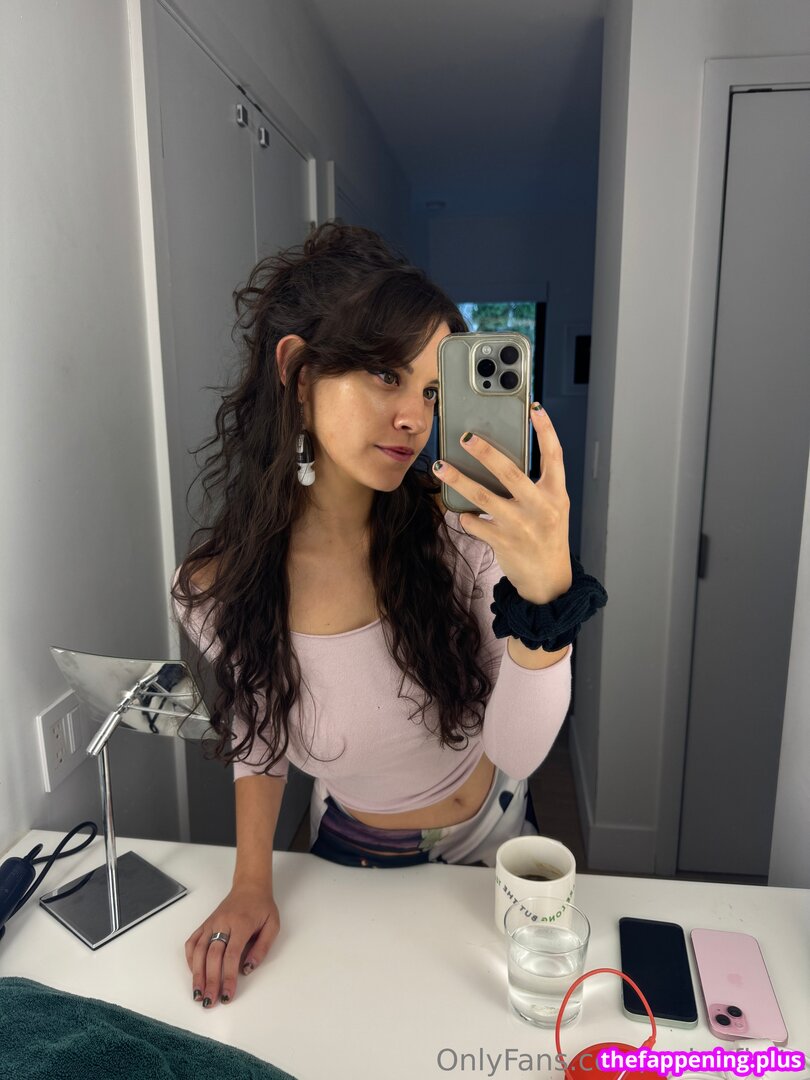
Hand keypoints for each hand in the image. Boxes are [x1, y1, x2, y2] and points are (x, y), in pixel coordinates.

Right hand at [185, 882, 279, 1007]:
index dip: (228, 977)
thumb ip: (262, 948)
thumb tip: (247, 969)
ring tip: (197, 994)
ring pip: (198, 950)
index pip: (231, 955)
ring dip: (196, 974)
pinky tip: (193, 973)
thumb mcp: (273, 925)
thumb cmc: (262, 907)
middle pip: (212, 956)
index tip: (227, 995)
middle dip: (210, 981)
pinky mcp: (205, 924)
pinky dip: (189, 959)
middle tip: (209, 1001)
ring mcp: (211, 923)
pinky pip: (192, 942)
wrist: (250, 886)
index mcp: (241, 924)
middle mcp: (223, 923)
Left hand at [433, 404, 571, 604]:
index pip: (555, 455)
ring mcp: (521, 526)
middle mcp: (541, 508)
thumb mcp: (552, 508)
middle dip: (485, 452)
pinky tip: (461, 511)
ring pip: (483, 497)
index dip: (546, 430)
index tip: (534, 408)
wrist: (549, 581)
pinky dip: (465, 514)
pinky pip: (475, 522)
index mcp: (557, 494)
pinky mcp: (503, 542)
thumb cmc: (547, 537)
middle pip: (510, 472)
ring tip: (440, 466)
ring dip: (458, 479)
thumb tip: (502, 459)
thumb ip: (536, 485)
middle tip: (465, 437)